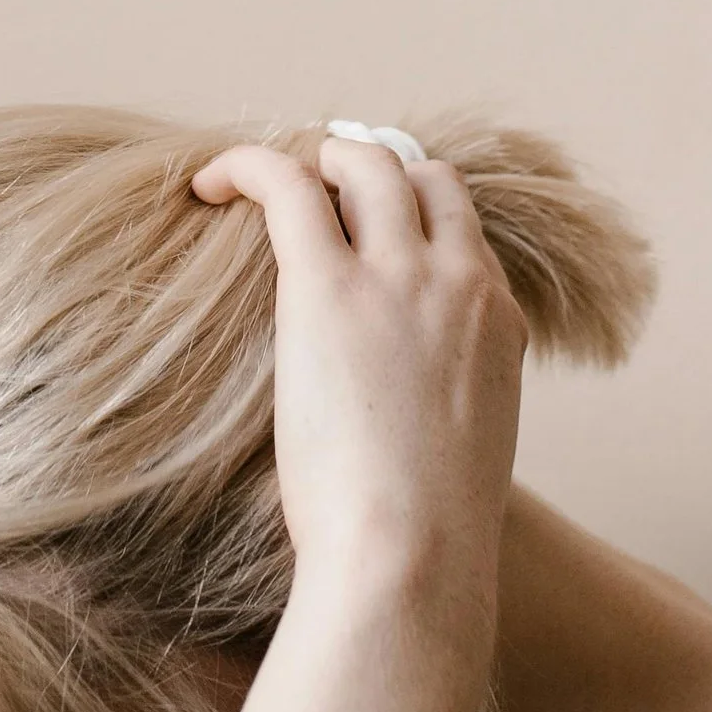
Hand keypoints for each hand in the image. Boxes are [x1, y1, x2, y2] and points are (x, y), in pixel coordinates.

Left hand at [190, 135, 527, 711]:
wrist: (413, 553)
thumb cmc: (427, 536)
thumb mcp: (464, 452)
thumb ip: (443, 405)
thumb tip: (402, 419)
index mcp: (501, 320)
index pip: (461, 229)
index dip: (411, 216)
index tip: (365, 227)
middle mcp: (460, 279)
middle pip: (418, 177)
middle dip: (366, 169)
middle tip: (315, 184)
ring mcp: (400, 273)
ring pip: (362, 163)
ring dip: (314, 158)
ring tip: (259, 178)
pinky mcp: (328, 284)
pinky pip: (288, 184)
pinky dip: (247, 166)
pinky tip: (209, 182)